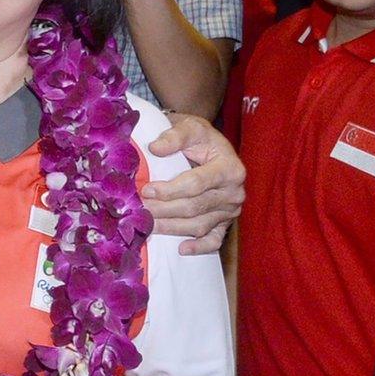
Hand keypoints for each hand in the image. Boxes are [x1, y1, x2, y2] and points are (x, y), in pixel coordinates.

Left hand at [145, 113, 244, 254]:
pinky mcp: (226, 222)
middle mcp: (234, 191)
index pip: (197, 183)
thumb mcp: (190, 126)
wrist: (209, 146)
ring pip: (200, 225)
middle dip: (165, 210)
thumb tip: (154, 148)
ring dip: (172, 228)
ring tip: (147, 226)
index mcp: (230, 167)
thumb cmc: (198, 137)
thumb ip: (174, 136)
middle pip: (195, 207)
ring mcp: (231, 209)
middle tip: (140, 211)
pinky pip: (215, 239)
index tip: (147, 191)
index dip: (171, 189)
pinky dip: (199, 247)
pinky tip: (181, 249)